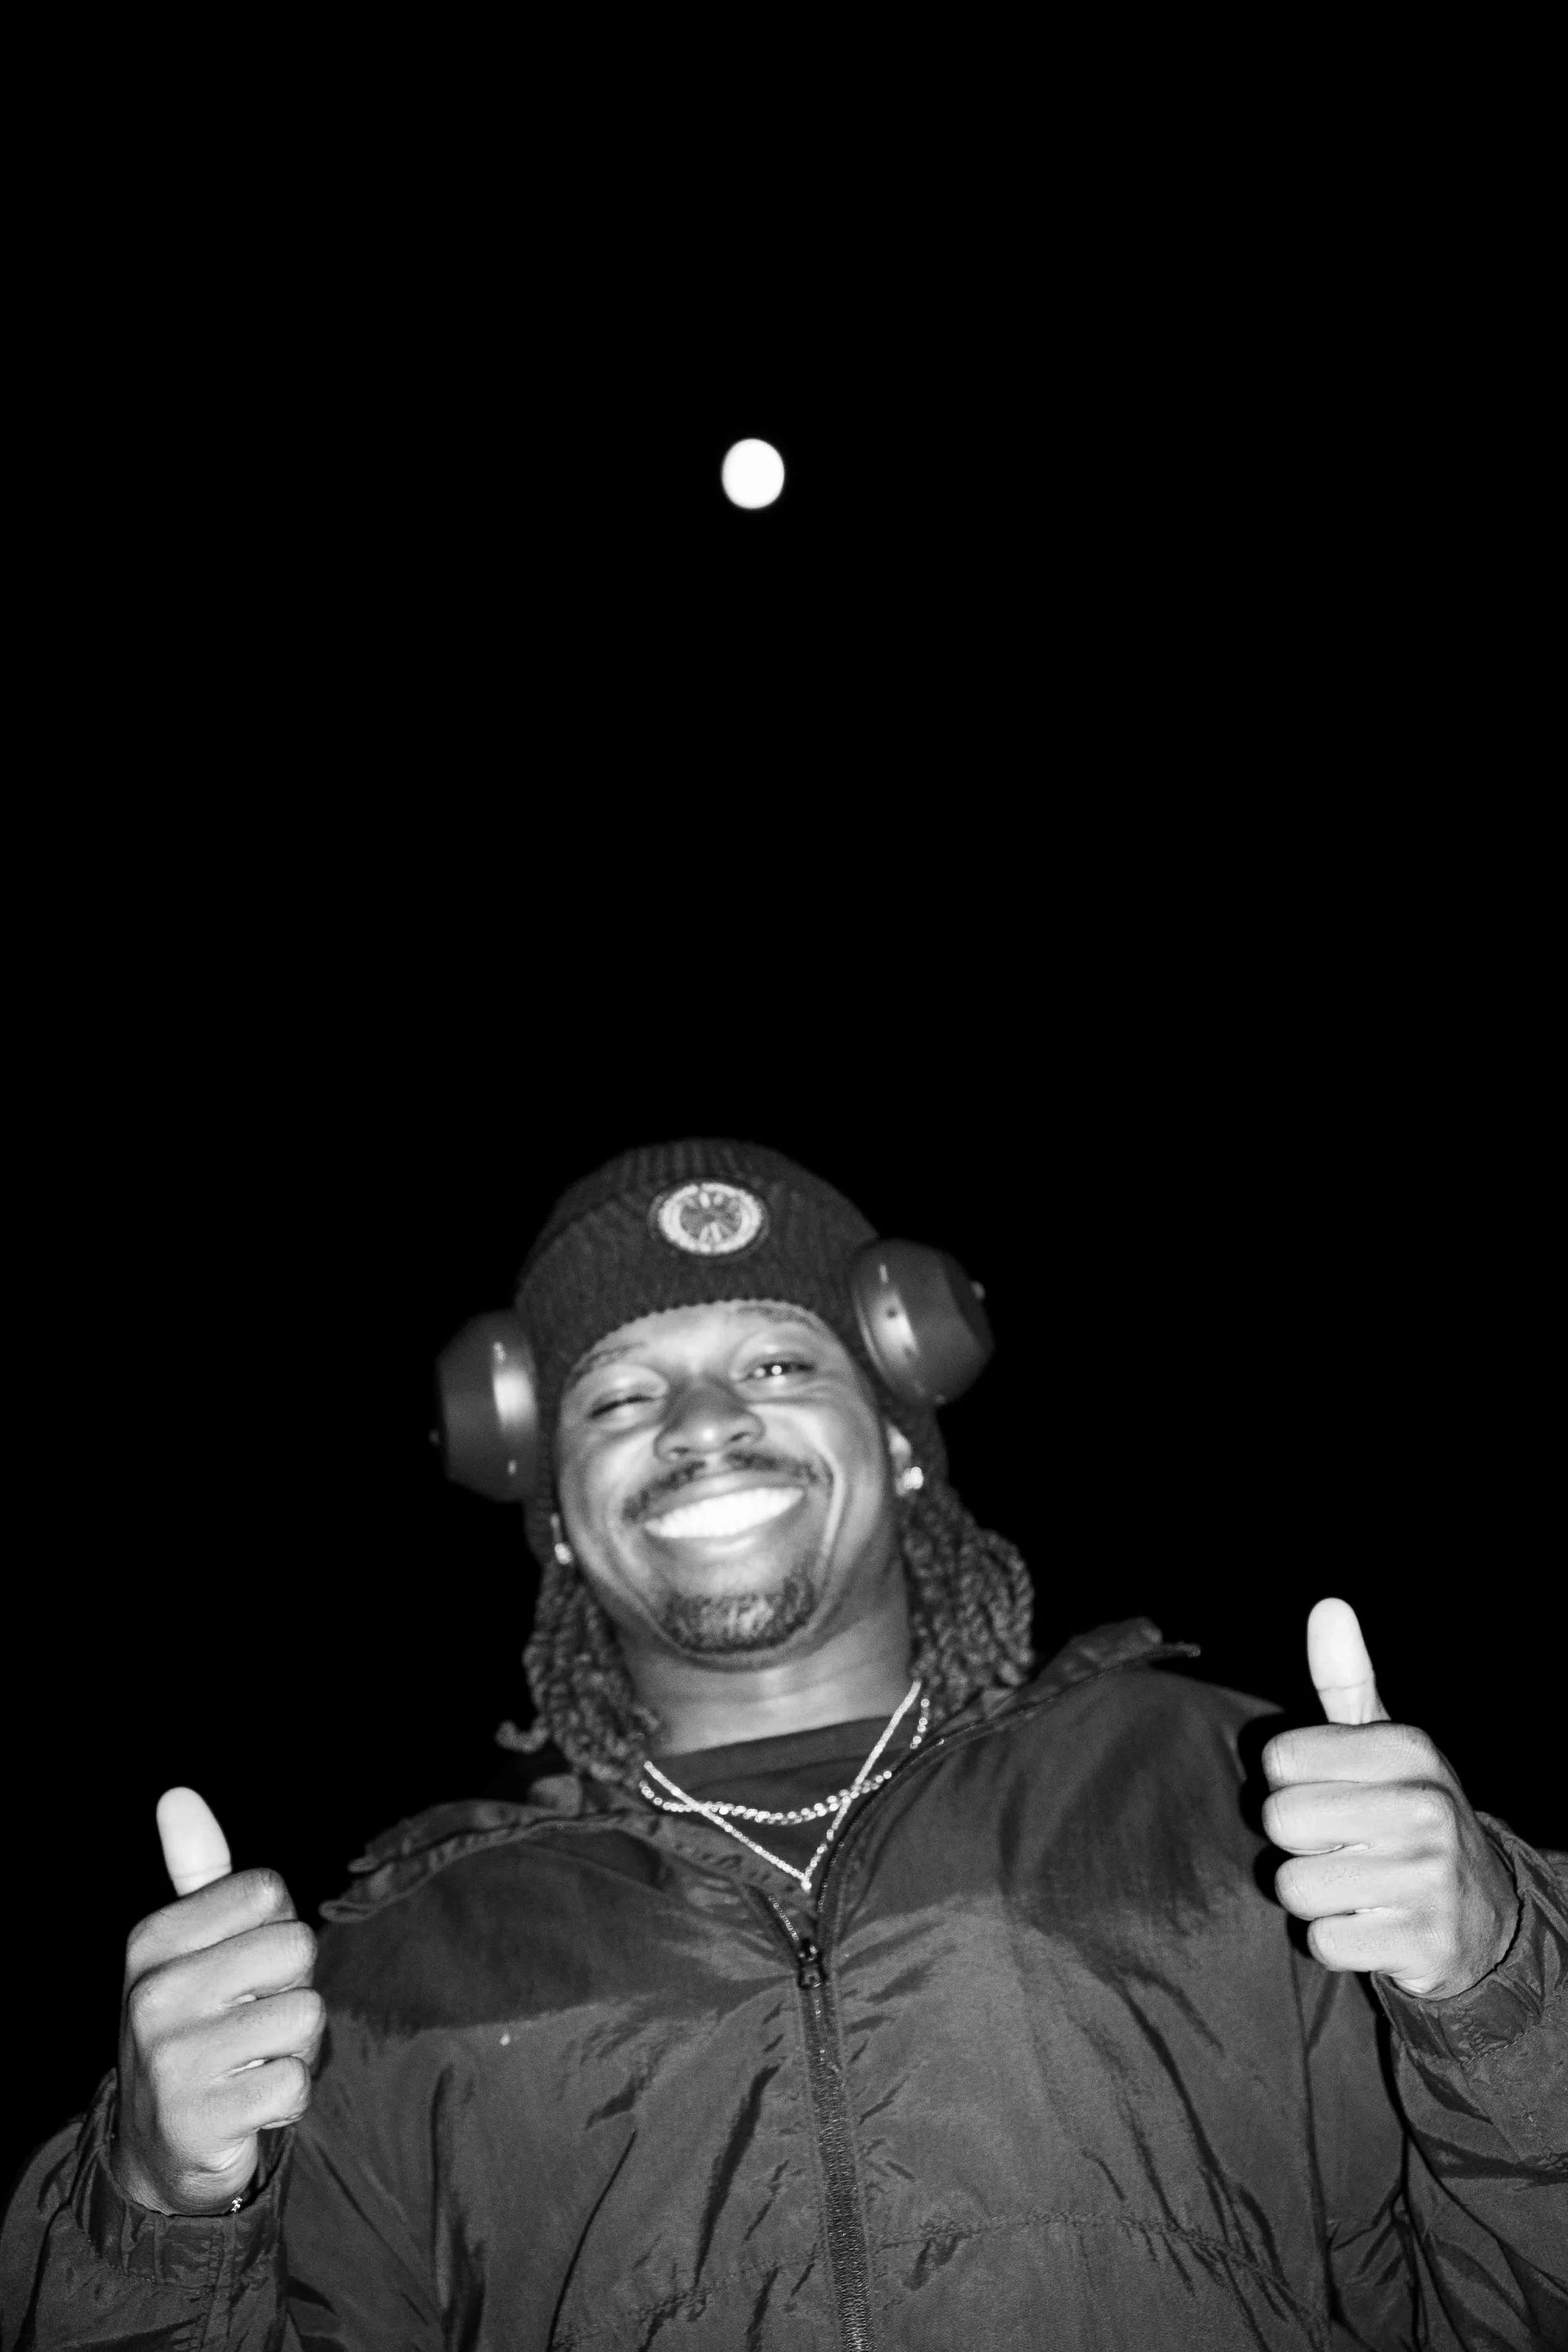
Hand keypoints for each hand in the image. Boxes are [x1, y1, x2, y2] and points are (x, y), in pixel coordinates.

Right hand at [110, 1789, 322, 2214]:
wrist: (157, 2152)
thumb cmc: (195, 2029)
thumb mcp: (187, 1949)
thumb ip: (196, 1872)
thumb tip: (178, 1793)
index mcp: (151, 1941)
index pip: (267, 1892)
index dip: (274, 1930)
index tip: (239, 1971)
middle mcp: (153, 1994)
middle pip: (295, 1947)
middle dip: (290, 1987)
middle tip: (247, 2022)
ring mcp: (171, 2060)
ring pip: (305, 2015)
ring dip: (292, 2047)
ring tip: (246, 2065)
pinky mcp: (199, 2120)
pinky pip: (296, 2083)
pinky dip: (287, 2100)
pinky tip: (246, 2108)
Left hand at [1261, 1599, 1520, 2001]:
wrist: (1480, 1914)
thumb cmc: (1405, 1815)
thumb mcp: (1383, 1745)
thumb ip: (1346, 1681)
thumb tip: (1327, 1606)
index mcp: (1408, 1750)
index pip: (1278, 1758)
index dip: (1291, 1783)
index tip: (1332, 1794)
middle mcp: (1425, 1808)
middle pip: (1280, 1823)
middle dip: (1300, 1842)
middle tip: (1344, 1844)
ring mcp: (1429, 1879)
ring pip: (1295, 1888)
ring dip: (1315, 1895)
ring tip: (1359, 1884)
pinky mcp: (1423, 1944)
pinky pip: (1322, 1943)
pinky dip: (1337, 1940)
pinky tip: (1374, 1924)